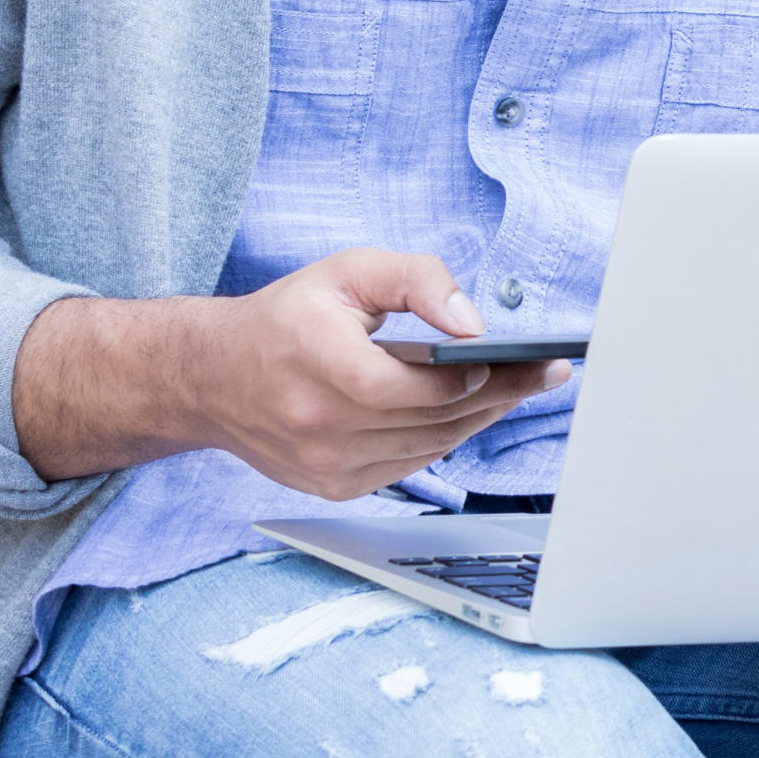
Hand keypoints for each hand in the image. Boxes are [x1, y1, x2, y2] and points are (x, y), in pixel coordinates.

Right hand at [12, 249, 567, 499]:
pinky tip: (463, 413)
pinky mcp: (332, 486)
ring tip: (517, 388)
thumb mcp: (348, 271)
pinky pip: (409, 466)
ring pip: (430, 449)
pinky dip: (442, 440)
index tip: (531, 360)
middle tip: (548, 374)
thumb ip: (417, 280)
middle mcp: (318, 425)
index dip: (476, 378)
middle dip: (501, 396)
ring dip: (479, 420)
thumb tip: (473, 324)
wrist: (210, 378)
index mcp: (320, 364)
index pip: (418, 389)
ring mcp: (324, 465)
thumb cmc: (287, 317)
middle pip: (436, 422)